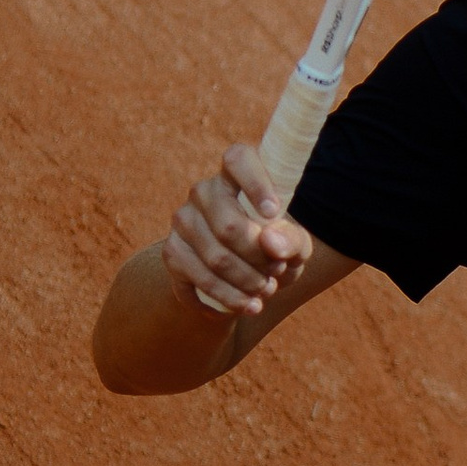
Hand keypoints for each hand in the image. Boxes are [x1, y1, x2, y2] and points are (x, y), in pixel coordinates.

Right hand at [162, 145, 311, 322]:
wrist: (244, 270)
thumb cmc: (275, 245)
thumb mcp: (295, 244)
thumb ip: (292, 240)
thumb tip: (271, 243)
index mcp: (237, 173)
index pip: (239, 160)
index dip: (256, 184)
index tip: (275, 212)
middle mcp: (204, 191)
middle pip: (230, 226)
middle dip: (260, 258)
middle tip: (278, 272)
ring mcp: (183, 221)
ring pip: (216, 259)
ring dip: (247, 283)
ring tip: (266, 291)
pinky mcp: (172, 252)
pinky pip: (198, 281)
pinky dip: (227, 299)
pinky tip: (246, 305)